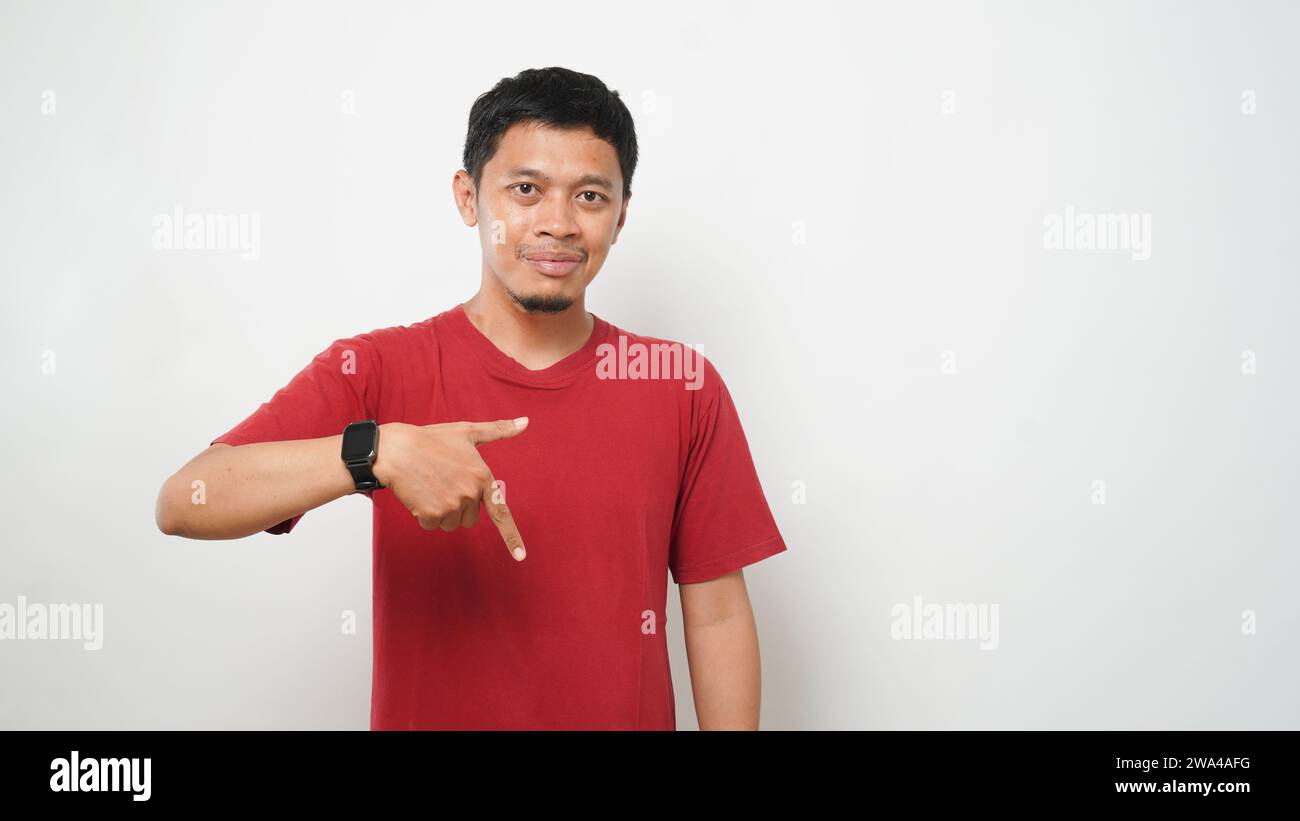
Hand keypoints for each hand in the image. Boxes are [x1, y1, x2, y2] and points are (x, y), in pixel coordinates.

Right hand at [373, 418, 528, 560]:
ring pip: (451, 524)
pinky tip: (419, 494)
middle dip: (459, 507)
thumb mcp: (467, 431)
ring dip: (441, 512)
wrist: (396, 449)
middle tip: (444, 483)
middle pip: (470, 519)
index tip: (521, 556)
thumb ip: (498, 430)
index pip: (501, 512)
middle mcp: (469, 493)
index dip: (511, 537)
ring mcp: (450, 505)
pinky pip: (432, 525)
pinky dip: (425, 515)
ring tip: (430, 486)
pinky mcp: (431, 514)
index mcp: (482, 476)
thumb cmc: (431, 439)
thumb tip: (526, 422)